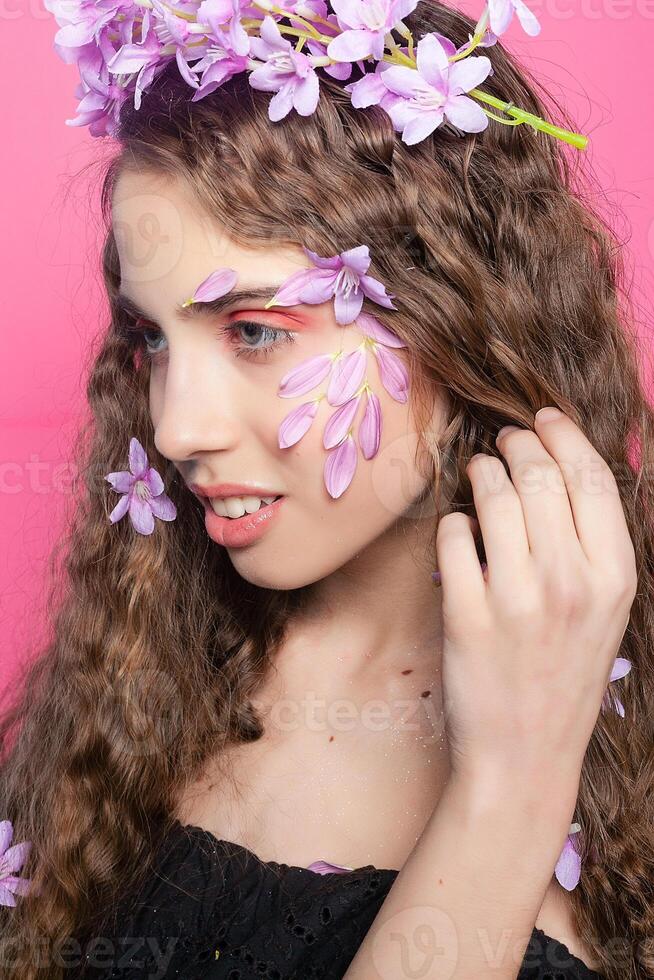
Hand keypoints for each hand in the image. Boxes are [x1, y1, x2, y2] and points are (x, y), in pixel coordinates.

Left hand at [436, 407, 636, 792]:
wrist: (525, 756)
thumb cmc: (565, 676)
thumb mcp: (606, 613)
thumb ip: (593, 546)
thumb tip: (567, 469)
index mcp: (614, 577)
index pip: (591, 477)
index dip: (563, 436)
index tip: (543, 419)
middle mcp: (571, 582)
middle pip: (540, 475)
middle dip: (517, 444)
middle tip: (503, 442)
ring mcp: (517, 599)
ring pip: (494, 496)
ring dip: (481, 474)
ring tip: (479, 475)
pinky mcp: (466, 615)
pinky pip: (453, 536)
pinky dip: (453, 522)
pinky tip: (458, 528)